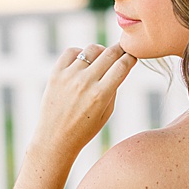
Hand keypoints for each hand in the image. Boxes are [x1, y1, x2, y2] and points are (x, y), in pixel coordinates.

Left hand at [28, 43, 137, 166]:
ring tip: (102, 59)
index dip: (131, 57)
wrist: (55, 138)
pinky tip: (83, 62)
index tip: (133, 55)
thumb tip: (119, 65)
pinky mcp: (55, 73)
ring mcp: (69, 76)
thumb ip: (114, 87)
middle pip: (110, 53)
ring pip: (92, 49)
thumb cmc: (85, 129)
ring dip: (101, 52)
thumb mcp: (107, 112)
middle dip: (120, 50)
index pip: (122, 65)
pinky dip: (80, 53)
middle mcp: (85, 82)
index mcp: (101, 94)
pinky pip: (71, 52)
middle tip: (123, 50)